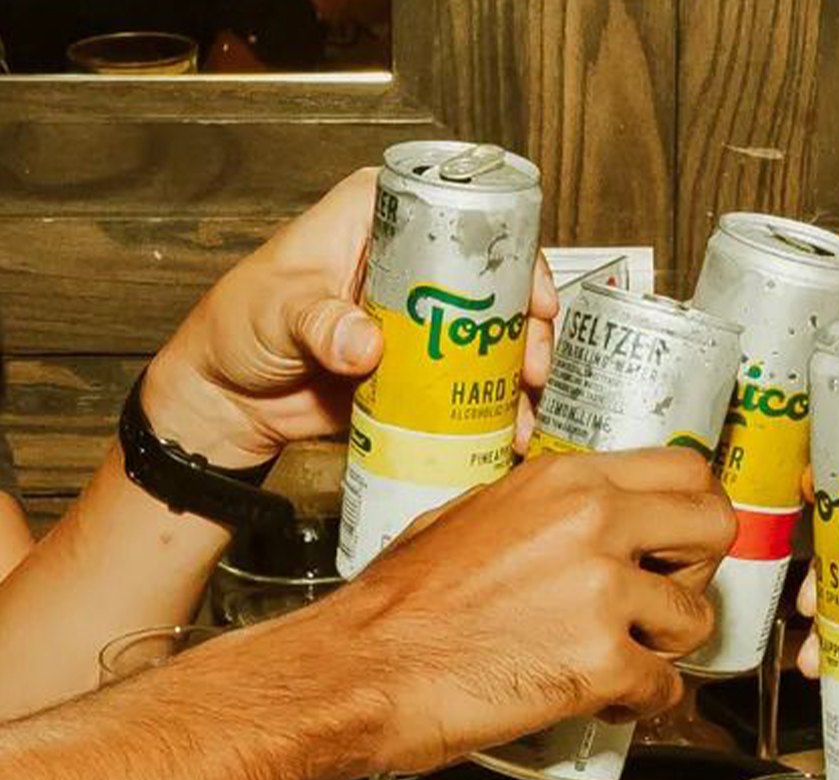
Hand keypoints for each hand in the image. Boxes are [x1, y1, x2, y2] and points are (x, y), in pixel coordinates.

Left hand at [143, 168, 557, 467]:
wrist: (227, 400)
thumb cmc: (236, 326)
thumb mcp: (274, 310)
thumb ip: (318, 322)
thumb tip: (367, 344)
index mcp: (376, 219)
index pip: (458, 214)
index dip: (507, 250)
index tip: (532, 295)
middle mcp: (408, 263)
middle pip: (491, 279)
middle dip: (526, 322)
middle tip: (534, 361)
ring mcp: (419, 318)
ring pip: (488, 333)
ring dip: (517, 369)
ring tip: (527, 405)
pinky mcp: (419, 368)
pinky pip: (467, 381)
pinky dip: (490, 405)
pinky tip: (508, 428)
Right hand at [283, 447, 736, 772]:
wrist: (360, 670)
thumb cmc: (403, 601)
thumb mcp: (478, 513)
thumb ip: (551, 508)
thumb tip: (593, 518)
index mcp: (567, 480)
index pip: (686, 468)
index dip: (693, 510)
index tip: (680, 542)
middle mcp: (595, 522)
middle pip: (717, 528)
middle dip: (698, 572)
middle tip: (663, 600)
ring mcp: (603, 591)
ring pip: (697, 619)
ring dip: (668, 647)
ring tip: (623, 658)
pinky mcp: (602, 661)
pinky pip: (665, 689)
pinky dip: (640, 703)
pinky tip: (603, 701)